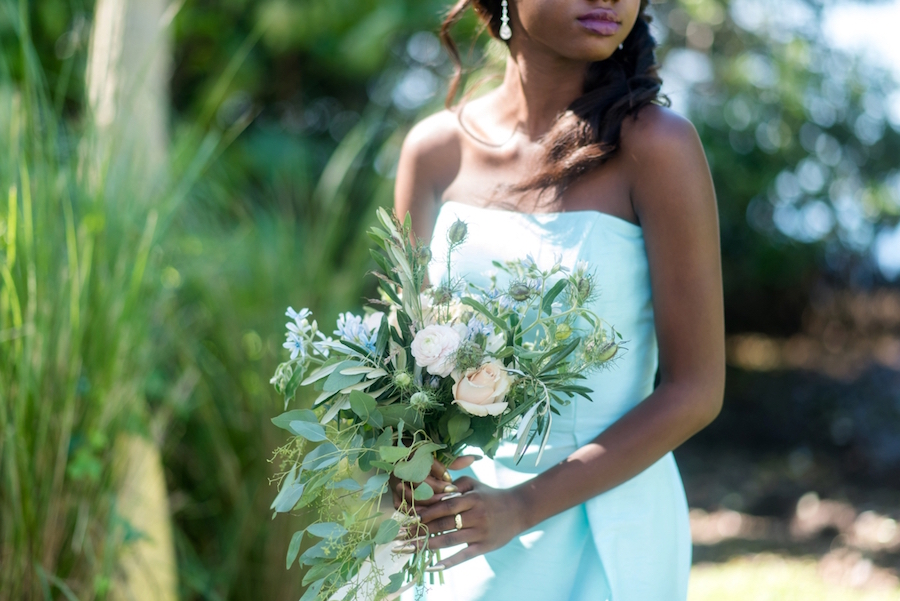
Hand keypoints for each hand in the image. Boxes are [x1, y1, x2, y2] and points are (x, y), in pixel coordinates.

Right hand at [390, 455, 479, 508]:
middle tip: (449, 498)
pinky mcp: (393, 494)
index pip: (427, 466)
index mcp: (414, 455)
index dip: (440, 477)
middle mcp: (403, 468)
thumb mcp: (439, 459)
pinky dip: (415, 512)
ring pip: (411, 496)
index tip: (452, 486)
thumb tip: (474, 458)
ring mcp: (397, 482)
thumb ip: (455, 461)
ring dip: (427, 504)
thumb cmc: (426, 462)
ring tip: (441, 508)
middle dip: (435, 492)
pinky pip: (402, 506)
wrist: (402, 463)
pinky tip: (428, 516)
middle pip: (419, 482)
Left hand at [411, 477, 527, 570]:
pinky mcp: (484, 546)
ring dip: (427, 545)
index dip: (425, 512)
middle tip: (401, 536)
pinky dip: (449, 562)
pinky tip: (433, 566)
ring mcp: (480, 532)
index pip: (444, 506)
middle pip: (443, 523)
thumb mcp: (475, 484)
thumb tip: (433, 490)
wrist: (519, 509)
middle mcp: (475, 515)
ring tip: (410, 549)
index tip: (408, 518)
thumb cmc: (491, 495)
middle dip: (420, 530)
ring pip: (450, 540)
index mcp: (471, 499)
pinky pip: (464, 555)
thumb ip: (454, 485)